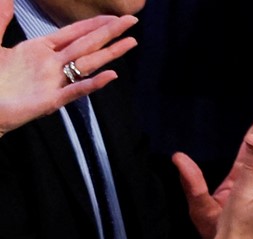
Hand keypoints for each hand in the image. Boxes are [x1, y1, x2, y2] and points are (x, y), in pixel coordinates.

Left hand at [0, 1, 133, 134]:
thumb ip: (1, 19)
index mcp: (40, 49)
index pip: (73, 33)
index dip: (94, 23)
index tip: (114, 16)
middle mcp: (52, 64)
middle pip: (86, 44)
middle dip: (109, 32)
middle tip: (131, 21)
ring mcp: (55, 82)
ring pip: (87, 63)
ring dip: (109, 53)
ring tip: (131, 43)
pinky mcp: (52, 100)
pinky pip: (76, 90)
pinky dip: (92, 83)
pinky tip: (110, 76)